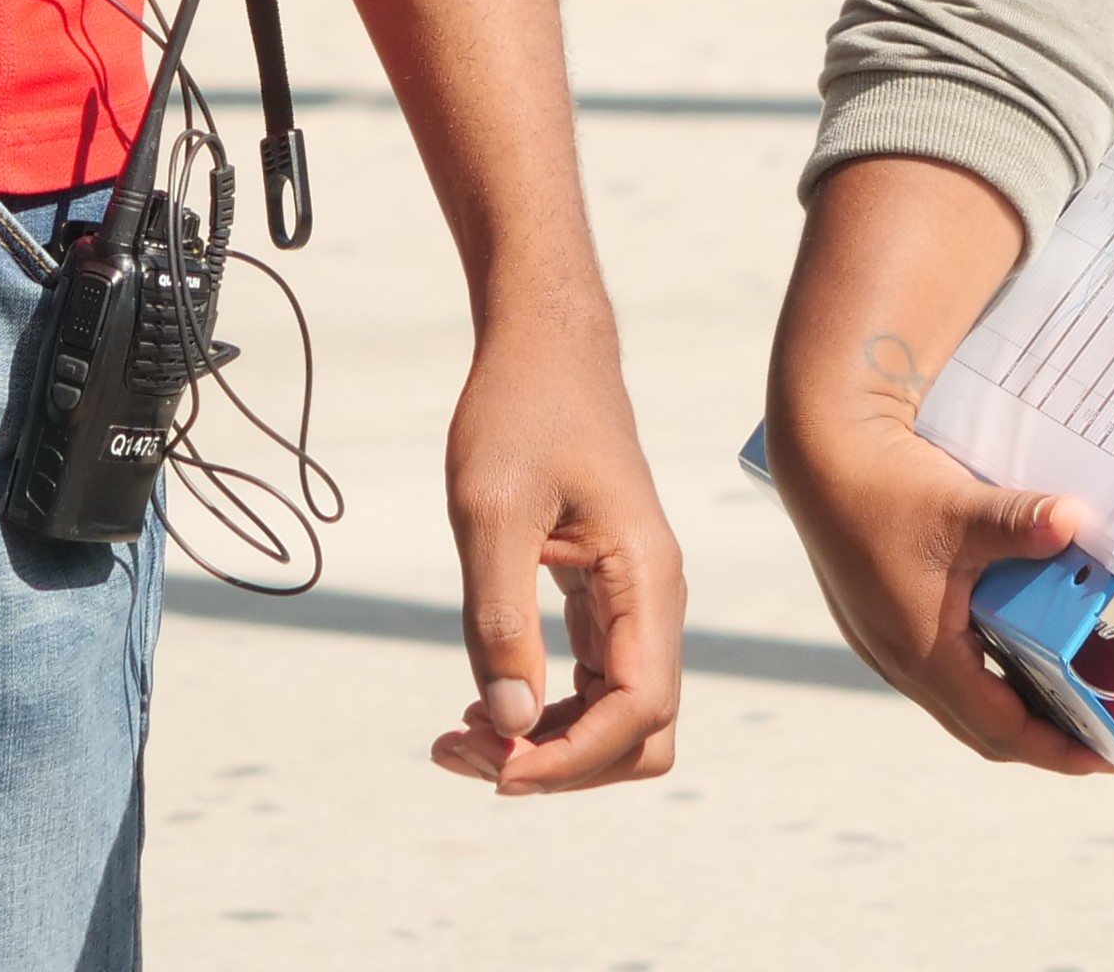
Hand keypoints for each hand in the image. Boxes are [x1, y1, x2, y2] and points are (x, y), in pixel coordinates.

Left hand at [430, 309, 683, 794]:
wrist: (545, 348)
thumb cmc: (520, 412)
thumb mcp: (491, 511)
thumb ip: (501, 618)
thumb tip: (510, 722)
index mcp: (645, 578)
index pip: (639, 709)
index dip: (570, 756)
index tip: (492, 761)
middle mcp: (654, 600)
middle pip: (641, 733)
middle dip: (560, 763)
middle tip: (464, 749)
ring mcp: (633, 602)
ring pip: (619, 717)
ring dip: (548, 745)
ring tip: (459, 735)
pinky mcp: (604, 598)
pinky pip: (593, 683)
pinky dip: (544, 711)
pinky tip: (482, 702)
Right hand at [768, 338, 1108, 776]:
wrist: (818, 458)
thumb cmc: (880, 489)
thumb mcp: (959, 507)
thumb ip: (1022, 522)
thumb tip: (1076, 521)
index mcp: (923, 654)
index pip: (1000, 729)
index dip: (1056, 749)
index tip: (1106, 758)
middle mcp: (903, 661)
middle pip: (983, 727)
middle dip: (1044, 738)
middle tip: (1102, 733)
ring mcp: (891, 644)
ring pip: (963, 700)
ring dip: (1015, 706)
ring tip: (1073, 695)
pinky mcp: (888, 620)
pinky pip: (947, 668)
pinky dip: (990, 673)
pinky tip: (1021, 644)